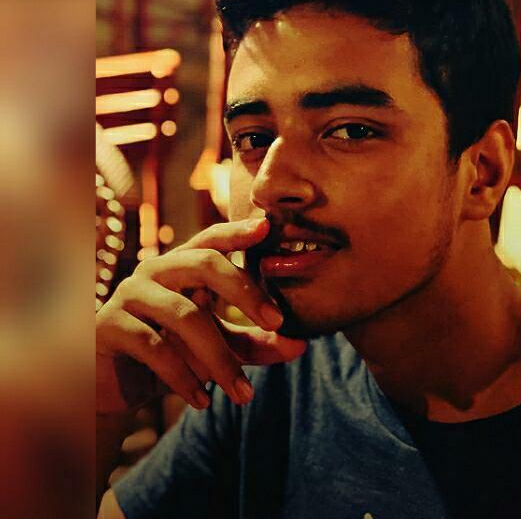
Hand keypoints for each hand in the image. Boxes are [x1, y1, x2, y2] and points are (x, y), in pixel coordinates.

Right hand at [96, 218, 306, 414]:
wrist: (114, 385)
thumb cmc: (173, 354)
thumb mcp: (219, 346)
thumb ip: (255, 342)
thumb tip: (301, 345)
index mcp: (182, 265)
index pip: (212, 238)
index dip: (238, 231)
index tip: (268, 227)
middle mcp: (156, 270)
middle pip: (204, 263)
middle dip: (245, 291)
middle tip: (277, 323)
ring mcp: (130, 294)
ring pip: (185, 314)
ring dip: (219, 358)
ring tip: (242, 393)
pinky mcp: (109, 325)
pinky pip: (154, 347)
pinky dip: (184, 377)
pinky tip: (203, 401)